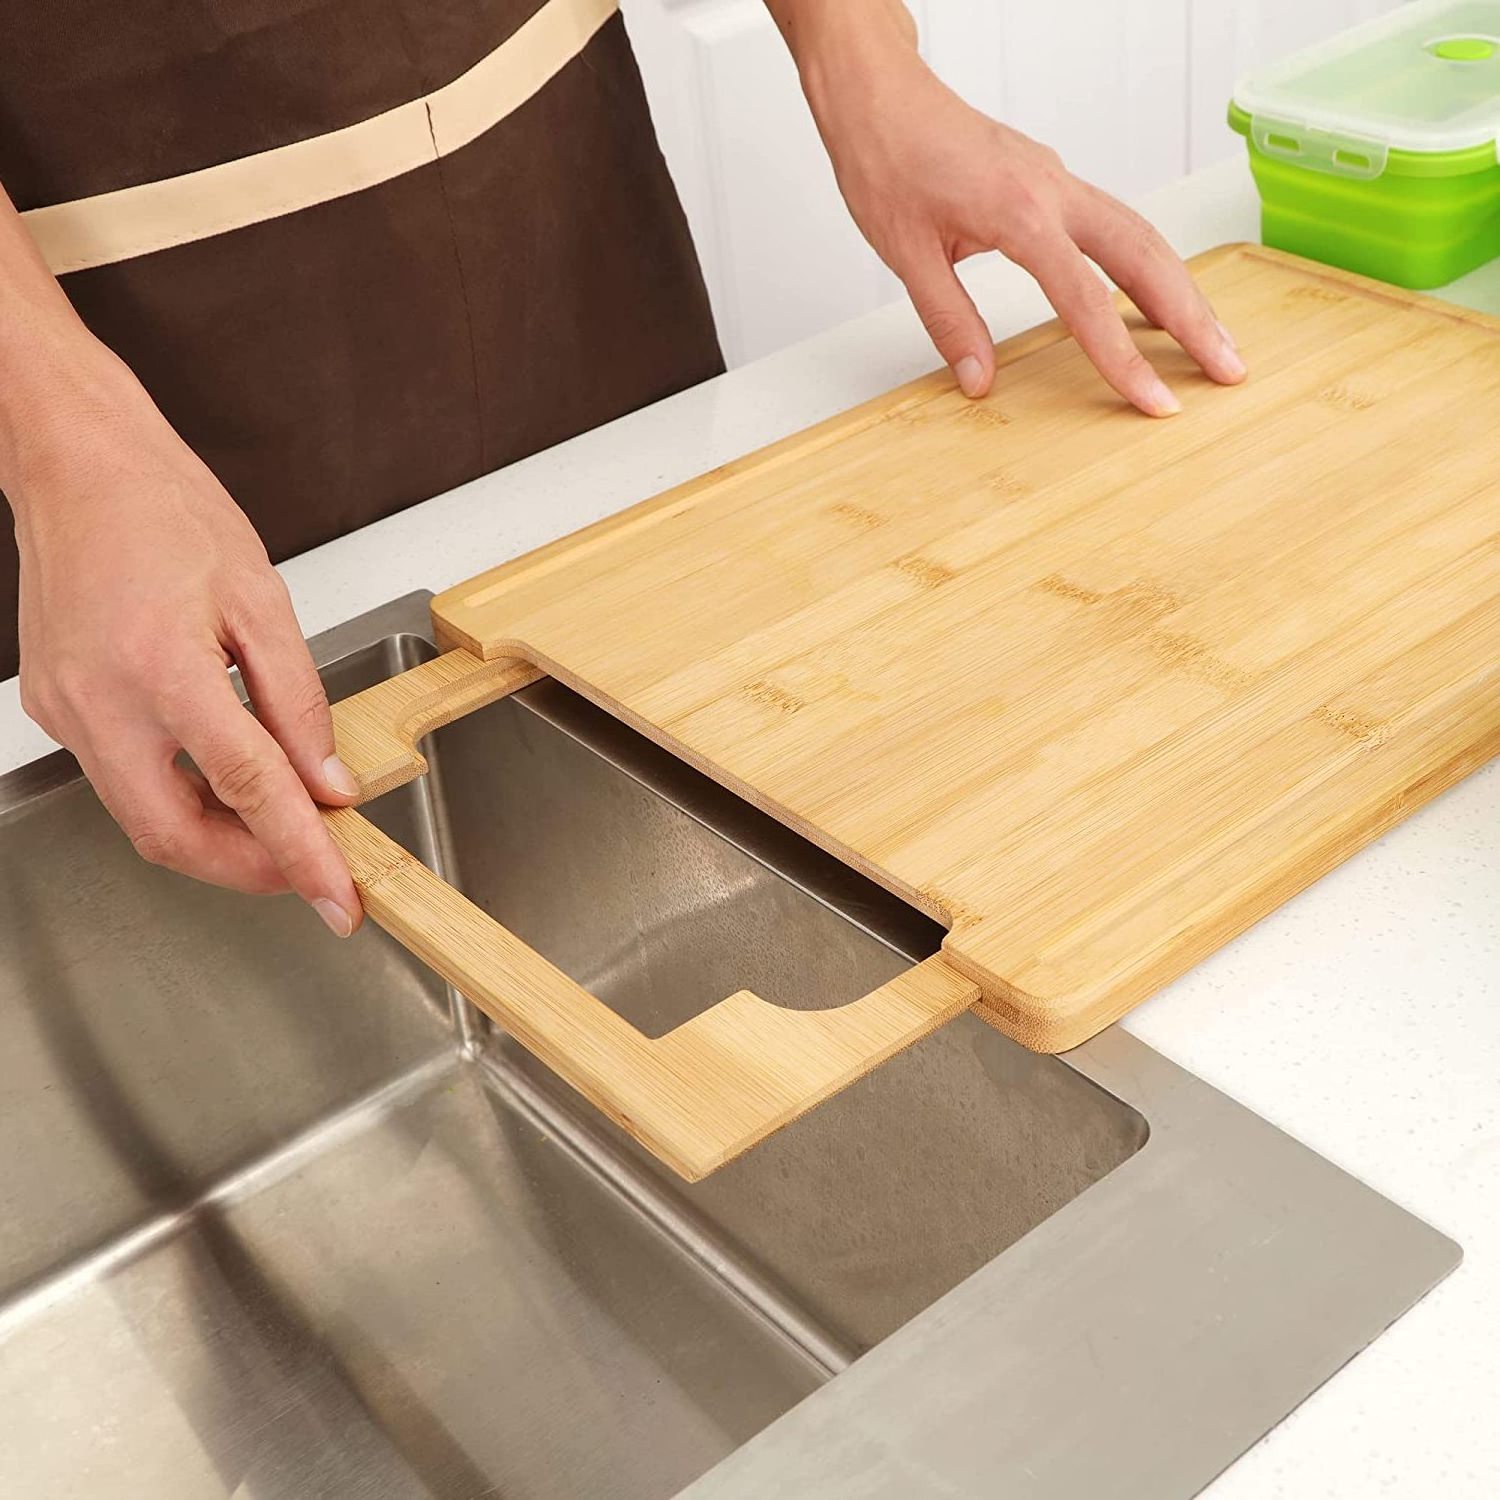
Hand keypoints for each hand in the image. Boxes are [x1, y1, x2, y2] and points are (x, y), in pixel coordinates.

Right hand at [10, 357, 363, 934]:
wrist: (77, 465)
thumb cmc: (166, 510)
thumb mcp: (261, 599)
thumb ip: (299, 702)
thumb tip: (327, 781)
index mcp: (161, 666)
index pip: (246, 788)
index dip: (299, 854)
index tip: (337, 897)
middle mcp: (99, 701)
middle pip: (174, 835)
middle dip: (248, 869)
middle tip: (310, 870)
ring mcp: (65, 710)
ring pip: (143, 819)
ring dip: (216, 840)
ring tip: (278, 826)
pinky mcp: (54, 709)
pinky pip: (121, 780)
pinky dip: (180, 797)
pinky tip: (222, 782)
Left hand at [770, 0, 1245, 413]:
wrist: (879, 95)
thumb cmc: (886, 160)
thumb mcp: (905, 255)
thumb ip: (948, 321)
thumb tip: (979, 381)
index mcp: (1020, 212)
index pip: (1087, 299)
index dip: (1123, 357)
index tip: (1154, 400)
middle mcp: (1054, 191)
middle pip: (1146, 257)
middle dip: (1192, 318)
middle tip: (1228, 369)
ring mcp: (1059, 181)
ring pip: (1143, 235)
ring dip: (1182, 290)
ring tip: (1212, 342)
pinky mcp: (1053, 181)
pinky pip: (1118, 224)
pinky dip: (1150, 264)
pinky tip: (1159, 298)